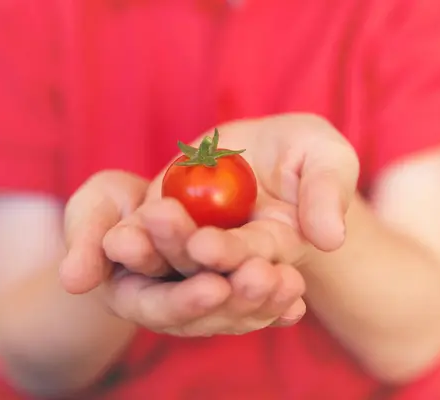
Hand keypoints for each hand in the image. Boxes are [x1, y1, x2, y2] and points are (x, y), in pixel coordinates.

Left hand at [102, 113, 359, 335]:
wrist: (267, 148)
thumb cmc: (304, 150)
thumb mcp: (326, 157)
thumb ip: (327, 192)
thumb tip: (330, 238)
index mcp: (276, 247)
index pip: (253, 255)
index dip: (230, 253)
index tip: (205, 246)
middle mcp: (232, 253)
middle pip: (204, 264)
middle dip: (180, 248)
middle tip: (156, 226)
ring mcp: (197, 238)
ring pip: (169, 257)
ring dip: (146, 251)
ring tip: (120, 241)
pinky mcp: (169, 220)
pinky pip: (147, 234)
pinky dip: (130, 238)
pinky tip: (108, 239)